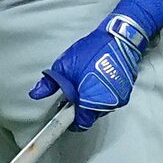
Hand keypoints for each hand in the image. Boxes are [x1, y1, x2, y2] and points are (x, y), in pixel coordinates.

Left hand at [30, 13, 150, 130]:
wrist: (118, 38)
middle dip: (80, 107)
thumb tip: (36, 93)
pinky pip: (110, 97)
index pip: (81, 124)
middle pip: (91, 115)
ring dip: (91, 99)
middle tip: (72, 92)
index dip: (69, 121)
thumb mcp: (64, 66)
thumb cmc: (93, 52)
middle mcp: (108, 103)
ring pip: (100, 106)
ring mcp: (120, 97)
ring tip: (84, 82)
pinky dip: (101, 92)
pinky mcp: (125, 89)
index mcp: (91, 102)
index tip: (62, 117)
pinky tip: (95, 79)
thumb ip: (49, 84)